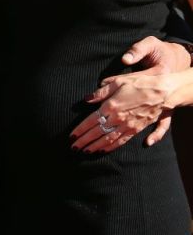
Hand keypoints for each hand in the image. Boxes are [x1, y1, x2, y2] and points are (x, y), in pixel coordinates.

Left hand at [71, 36, 188, 151]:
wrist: (163, 92)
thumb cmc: (140, 83)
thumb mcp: (118, 82)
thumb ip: (101, 92)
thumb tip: (86, 99)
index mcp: (111, 106)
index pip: (91, 121)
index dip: (80, 130)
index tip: (71, 136)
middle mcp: (118, 119)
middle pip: (97, 133)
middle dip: (84, 142)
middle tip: (73, 148)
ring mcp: (128, 126)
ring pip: (108, 141)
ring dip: (95, 147)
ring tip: (85, 152)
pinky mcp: (136, 130)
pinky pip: (121, 142)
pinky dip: (110, 148)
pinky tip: (103, 151)